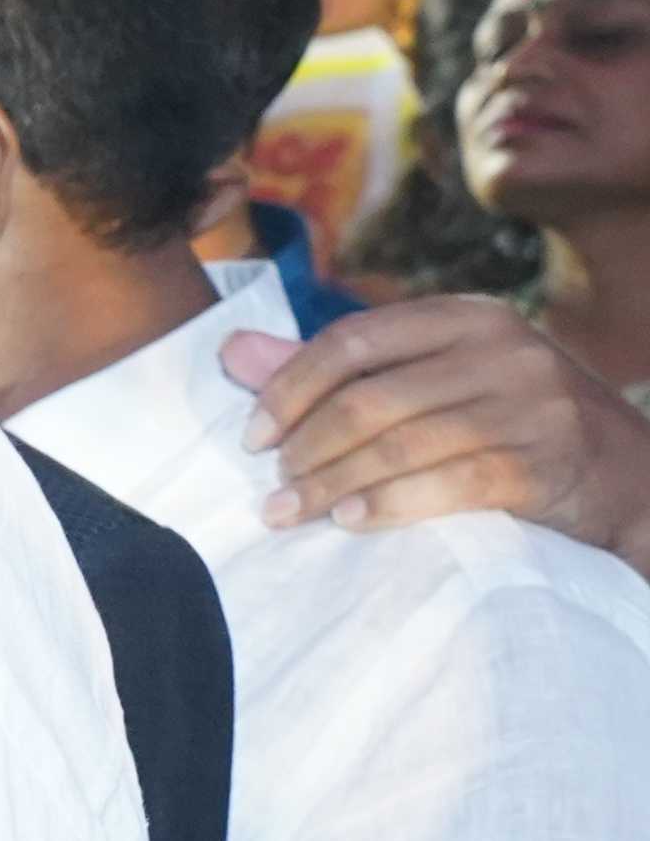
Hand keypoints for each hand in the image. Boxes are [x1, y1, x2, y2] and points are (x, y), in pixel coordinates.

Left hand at [236, 298, 649, 567]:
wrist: (629, 477)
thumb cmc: (512, 426)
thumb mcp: (435, 382)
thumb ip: (337, 370)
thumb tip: (230, 352)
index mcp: (466, 317)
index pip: (352, 339)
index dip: (289, 388)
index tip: (252, 437)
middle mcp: (502, 348)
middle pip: (368, 397)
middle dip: (305, 449)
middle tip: (270, 491)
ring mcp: (530, 402)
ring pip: (400, 443)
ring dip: (331, 485)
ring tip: (289, 515)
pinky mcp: (546, 459)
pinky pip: (449, 482)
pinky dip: (389, 504)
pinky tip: (350, 522)